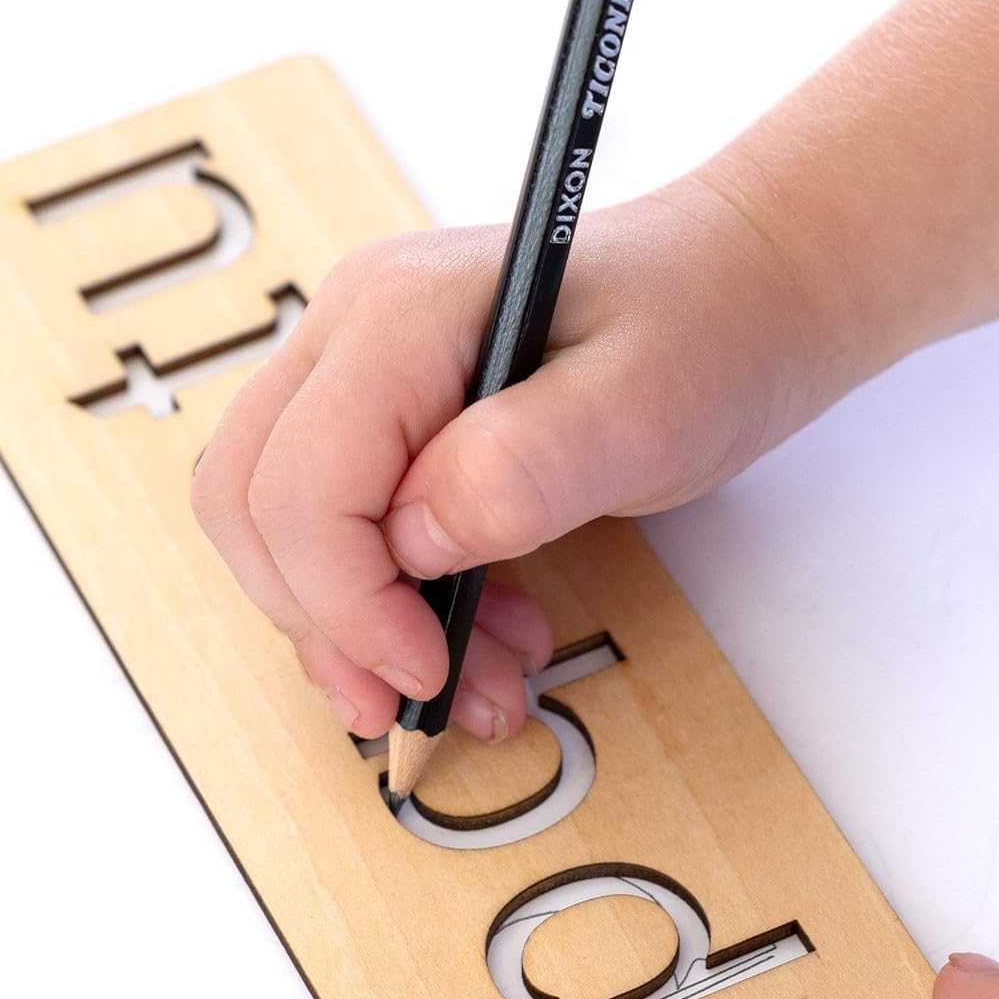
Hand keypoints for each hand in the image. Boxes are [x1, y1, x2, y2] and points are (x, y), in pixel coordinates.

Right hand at [191, 185, 817, 742]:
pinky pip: (344, 536)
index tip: (428, 673)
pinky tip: (486, 638)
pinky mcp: (390, 428)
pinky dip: (397, 610)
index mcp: (398, 317)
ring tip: (487, 680)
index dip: (349, 604)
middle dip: (334, 628)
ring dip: (368, 633)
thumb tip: (413, 539)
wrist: (739, 297)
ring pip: (289, 535)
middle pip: (258, 512)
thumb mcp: (643, 406)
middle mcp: (353, 339)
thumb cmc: (703, 334)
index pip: (301, 487)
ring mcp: (362, 381)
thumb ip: (528, 465)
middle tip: (432, 700)